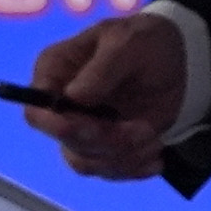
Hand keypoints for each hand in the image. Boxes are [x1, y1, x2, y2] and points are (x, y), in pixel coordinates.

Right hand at [25, 13, 185, 180]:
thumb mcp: (126, 43)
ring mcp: (82, 128)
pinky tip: (156, 158)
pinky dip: (133, 168)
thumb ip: (102, 68)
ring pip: (86, 162)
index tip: (93, 128)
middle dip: (107, 141)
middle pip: (67, 141)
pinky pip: (108, 170)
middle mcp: (61, 106)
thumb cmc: (142, 41)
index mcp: (54, 72)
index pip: (36, 112)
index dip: (56, 126)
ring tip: (153, 137)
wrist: (174, 57)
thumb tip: (73, 96)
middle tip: (144, 130)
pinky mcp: (105, 145)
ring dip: (123, 157)